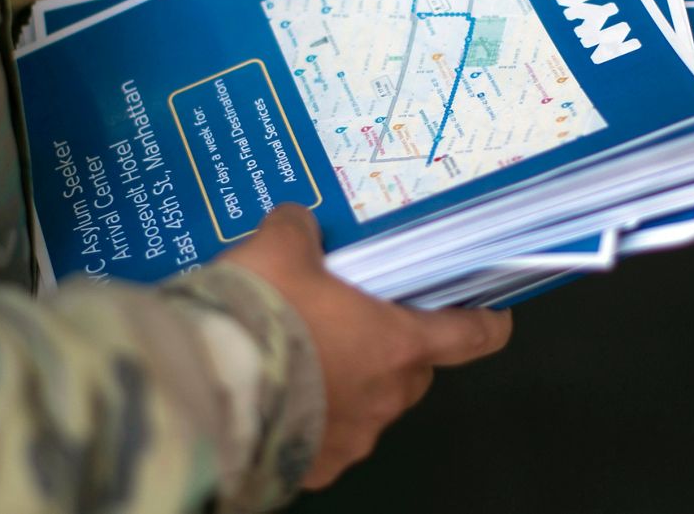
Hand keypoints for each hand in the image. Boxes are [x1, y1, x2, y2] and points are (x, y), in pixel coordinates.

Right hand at [220, 205, 512, 488]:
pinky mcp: (312, 469)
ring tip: (296, 358)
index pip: (473, 336)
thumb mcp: (278, 249)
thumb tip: (298, 222)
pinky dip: (307, 418)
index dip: (485, 322)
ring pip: (367, 406)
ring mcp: (351, 440)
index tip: (489, 313)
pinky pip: (323, 439)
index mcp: (398, 345)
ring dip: (345, 384)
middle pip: (411, 369)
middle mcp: (387, 398)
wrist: (204, 390)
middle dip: (387, 347)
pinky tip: (274, 394)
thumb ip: (299, 230)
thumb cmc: (260, 316)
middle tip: (347, 321)